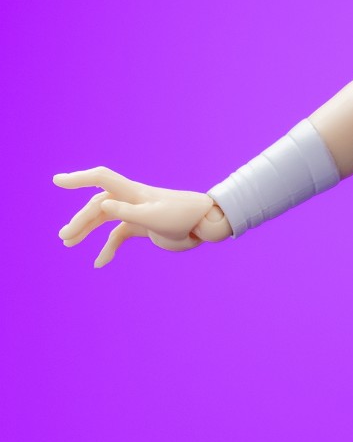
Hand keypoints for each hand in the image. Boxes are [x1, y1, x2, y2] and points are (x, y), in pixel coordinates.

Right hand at [54, 167, 230, 268]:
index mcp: (133, 192)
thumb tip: (102, 204)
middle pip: (98, 205)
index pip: (100, 179)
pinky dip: (108, 248)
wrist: (206, 225)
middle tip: (64, 237)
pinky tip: (99, 263)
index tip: (57, 181)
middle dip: (80, 220)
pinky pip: (118, 236)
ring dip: (87, 230)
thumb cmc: (184, 217)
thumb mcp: (155, 217)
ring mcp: (136, 213)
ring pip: (104, 219)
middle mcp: (131, 200)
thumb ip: (128, 211)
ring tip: (68, 243)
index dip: (78, 179)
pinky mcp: (143, 227)